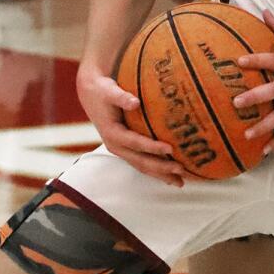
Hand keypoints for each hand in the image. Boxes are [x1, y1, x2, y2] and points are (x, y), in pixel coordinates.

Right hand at [76, 64, 189, 186]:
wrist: (91, 94)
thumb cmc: (103, 91)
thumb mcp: (109, 91)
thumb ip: (121, 97)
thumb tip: (135, 102)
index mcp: (112, 134)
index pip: (136, 143)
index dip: (153, 147)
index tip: (170, 148)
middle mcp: (116, 146)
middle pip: (141, 161)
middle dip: (161, 167)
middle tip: (182, 169)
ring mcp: (121, 150)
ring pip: (142, 166)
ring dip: (161, 174)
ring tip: (181, 182)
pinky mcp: (126, 149)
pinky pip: (142, 163)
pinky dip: (157, 170)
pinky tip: (171, 176)